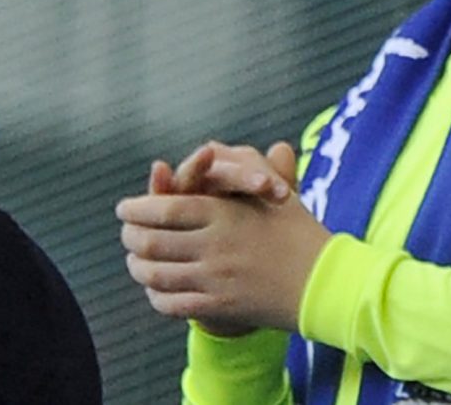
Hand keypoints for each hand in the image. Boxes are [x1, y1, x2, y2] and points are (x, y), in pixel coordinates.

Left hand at [121, 145, 329, 336]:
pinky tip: (155, 290)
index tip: (124, 208)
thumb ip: (252, 174)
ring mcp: (215, 278)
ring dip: (138, 267)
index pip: (167, 208)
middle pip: (152, 241)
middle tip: (126, 233)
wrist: (326, 283)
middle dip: (131, 237)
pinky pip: (170, 303)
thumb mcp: (281, 198)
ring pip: (156, 274)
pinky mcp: (218, 305)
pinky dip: (155, 296)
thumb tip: (240, 145)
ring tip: (135, 261)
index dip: (139, 208)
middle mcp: (217, 245)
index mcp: (228, 214)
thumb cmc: (303, 235)